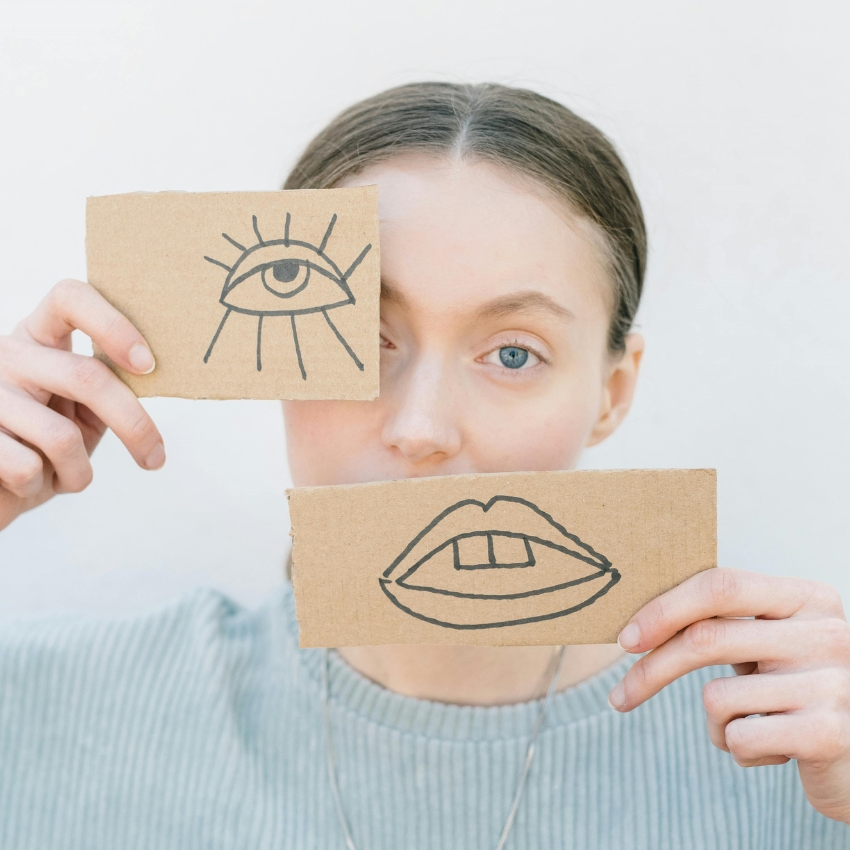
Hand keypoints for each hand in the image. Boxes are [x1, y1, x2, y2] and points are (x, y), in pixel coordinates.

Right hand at [0, 279, 164, 529]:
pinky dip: (45, 486)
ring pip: (61, 435)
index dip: (113, 325)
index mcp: (38, 337)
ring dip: (80, 472)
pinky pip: (27, 467)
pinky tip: (32, 484)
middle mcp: (8, 353)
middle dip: (133, 424)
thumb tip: (157, 375)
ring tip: (72, 477)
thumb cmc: (46, 442)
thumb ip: (110, 385)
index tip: (147, 364)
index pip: (70, 297)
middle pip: (87, 377)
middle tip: (156, 457)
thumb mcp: (83, 407)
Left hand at [608, 568, 849, 823]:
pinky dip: (738, 750)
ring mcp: (832, 682)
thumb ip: (724, 622)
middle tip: (619, 696)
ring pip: (718, 697)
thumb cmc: (798, 691)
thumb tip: (637, 624)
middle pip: (707, 638)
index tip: (626, 639)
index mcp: (807, 598)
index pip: (720, 587)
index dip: (664, 610)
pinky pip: (740, 739)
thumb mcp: (771, 644)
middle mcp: (826, 632)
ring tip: (752, 725)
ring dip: (716, 722)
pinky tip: (774, 750)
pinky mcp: (829, 733)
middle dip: (651, 670)